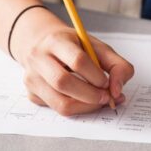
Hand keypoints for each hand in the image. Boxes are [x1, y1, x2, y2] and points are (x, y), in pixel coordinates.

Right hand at [15, 27, 132, 116]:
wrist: (40, 43)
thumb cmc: (72, 46)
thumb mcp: (96, 46)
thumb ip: (116, 65)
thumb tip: (117, 90)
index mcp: (55, 41)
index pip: (77, 60)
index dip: (96, 75)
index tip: (107, 82)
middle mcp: (38, 58)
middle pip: (64, 83)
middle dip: (91, 95)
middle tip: (106, 97)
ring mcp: (32, 78)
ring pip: (60, 103)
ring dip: (85, 106)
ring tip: (99, 101)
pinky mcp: (32, 94)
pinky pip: (57, 109)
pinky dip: (76, 109)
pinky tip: (84, 101)